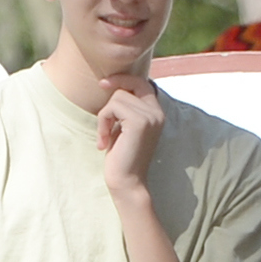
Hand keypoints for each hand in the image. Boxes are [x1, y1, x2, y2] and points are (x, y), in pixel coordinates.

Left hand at [97, 79, 167, 196]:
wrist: (127, 182)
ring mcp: (150, 116)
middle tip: (103, 123)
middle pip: (127, 87)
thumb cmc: (121, 157)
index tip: (104, 83)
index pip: (141, 82)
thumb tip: (112, 84)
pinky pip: (112, 107)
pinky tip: (104, 141)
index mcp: (156, 113)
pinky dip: (103, 122)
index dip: (123, 79)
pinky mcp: (139, 122)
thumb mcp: (124, 126)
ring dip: (104, 117)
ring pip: (117, 97)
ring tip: (104, 137)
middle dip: (110, 104)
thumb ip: (125, 107)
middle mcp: (157, 112)